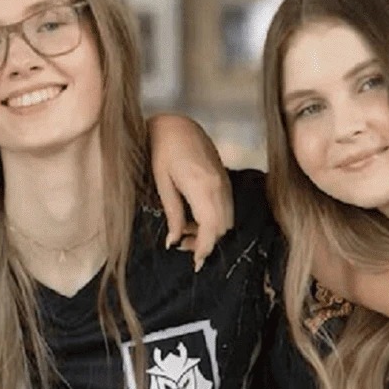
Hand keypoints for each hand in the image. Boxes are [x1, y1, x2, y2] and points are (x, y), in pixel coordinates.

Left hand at [147, 114, 232, 270]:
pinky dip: (212, 218)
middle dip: (206, 242)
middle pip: (222, 227)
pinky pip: (225, 207)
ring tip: (183, 231)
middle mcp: (219, 186)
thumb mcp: (162, 184)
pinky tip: (192, 217)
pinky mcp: (223, 178)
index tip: (195, 263)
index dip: (204, 248)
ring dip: (209, 231)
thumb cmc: (162, 150)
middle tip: (181, 246)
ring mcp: (224, 182)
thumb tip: (174, 242)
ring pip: (226, 219)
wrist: (176, 124)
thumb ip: (172, 214)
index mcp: (203, 188)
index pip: (211, 229)